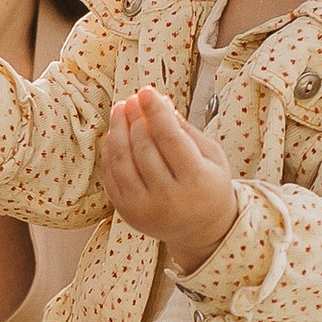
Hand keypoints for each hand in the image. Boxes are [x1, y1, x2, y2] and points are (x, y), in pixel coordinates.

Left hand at [100, 87, 239, 271]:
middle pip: (144, 148)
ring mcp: (144, 209)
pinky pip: (112, 176)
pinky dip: (110, 151)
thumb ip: (186, 130)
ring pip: (122, 161)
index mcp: (196, 182)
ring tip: (120, 110)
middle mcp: (169, 199)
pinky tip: (114, 134)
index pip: (170, 139)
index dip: (155, 111)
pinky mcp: (127, 213)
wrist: (201, 230)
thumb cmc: (208, 186)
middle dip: (136, 118)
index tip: (146, 91)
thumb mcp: (211, 156)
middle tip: (133, 99)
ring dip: (118, 130)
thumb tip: (161, 102)